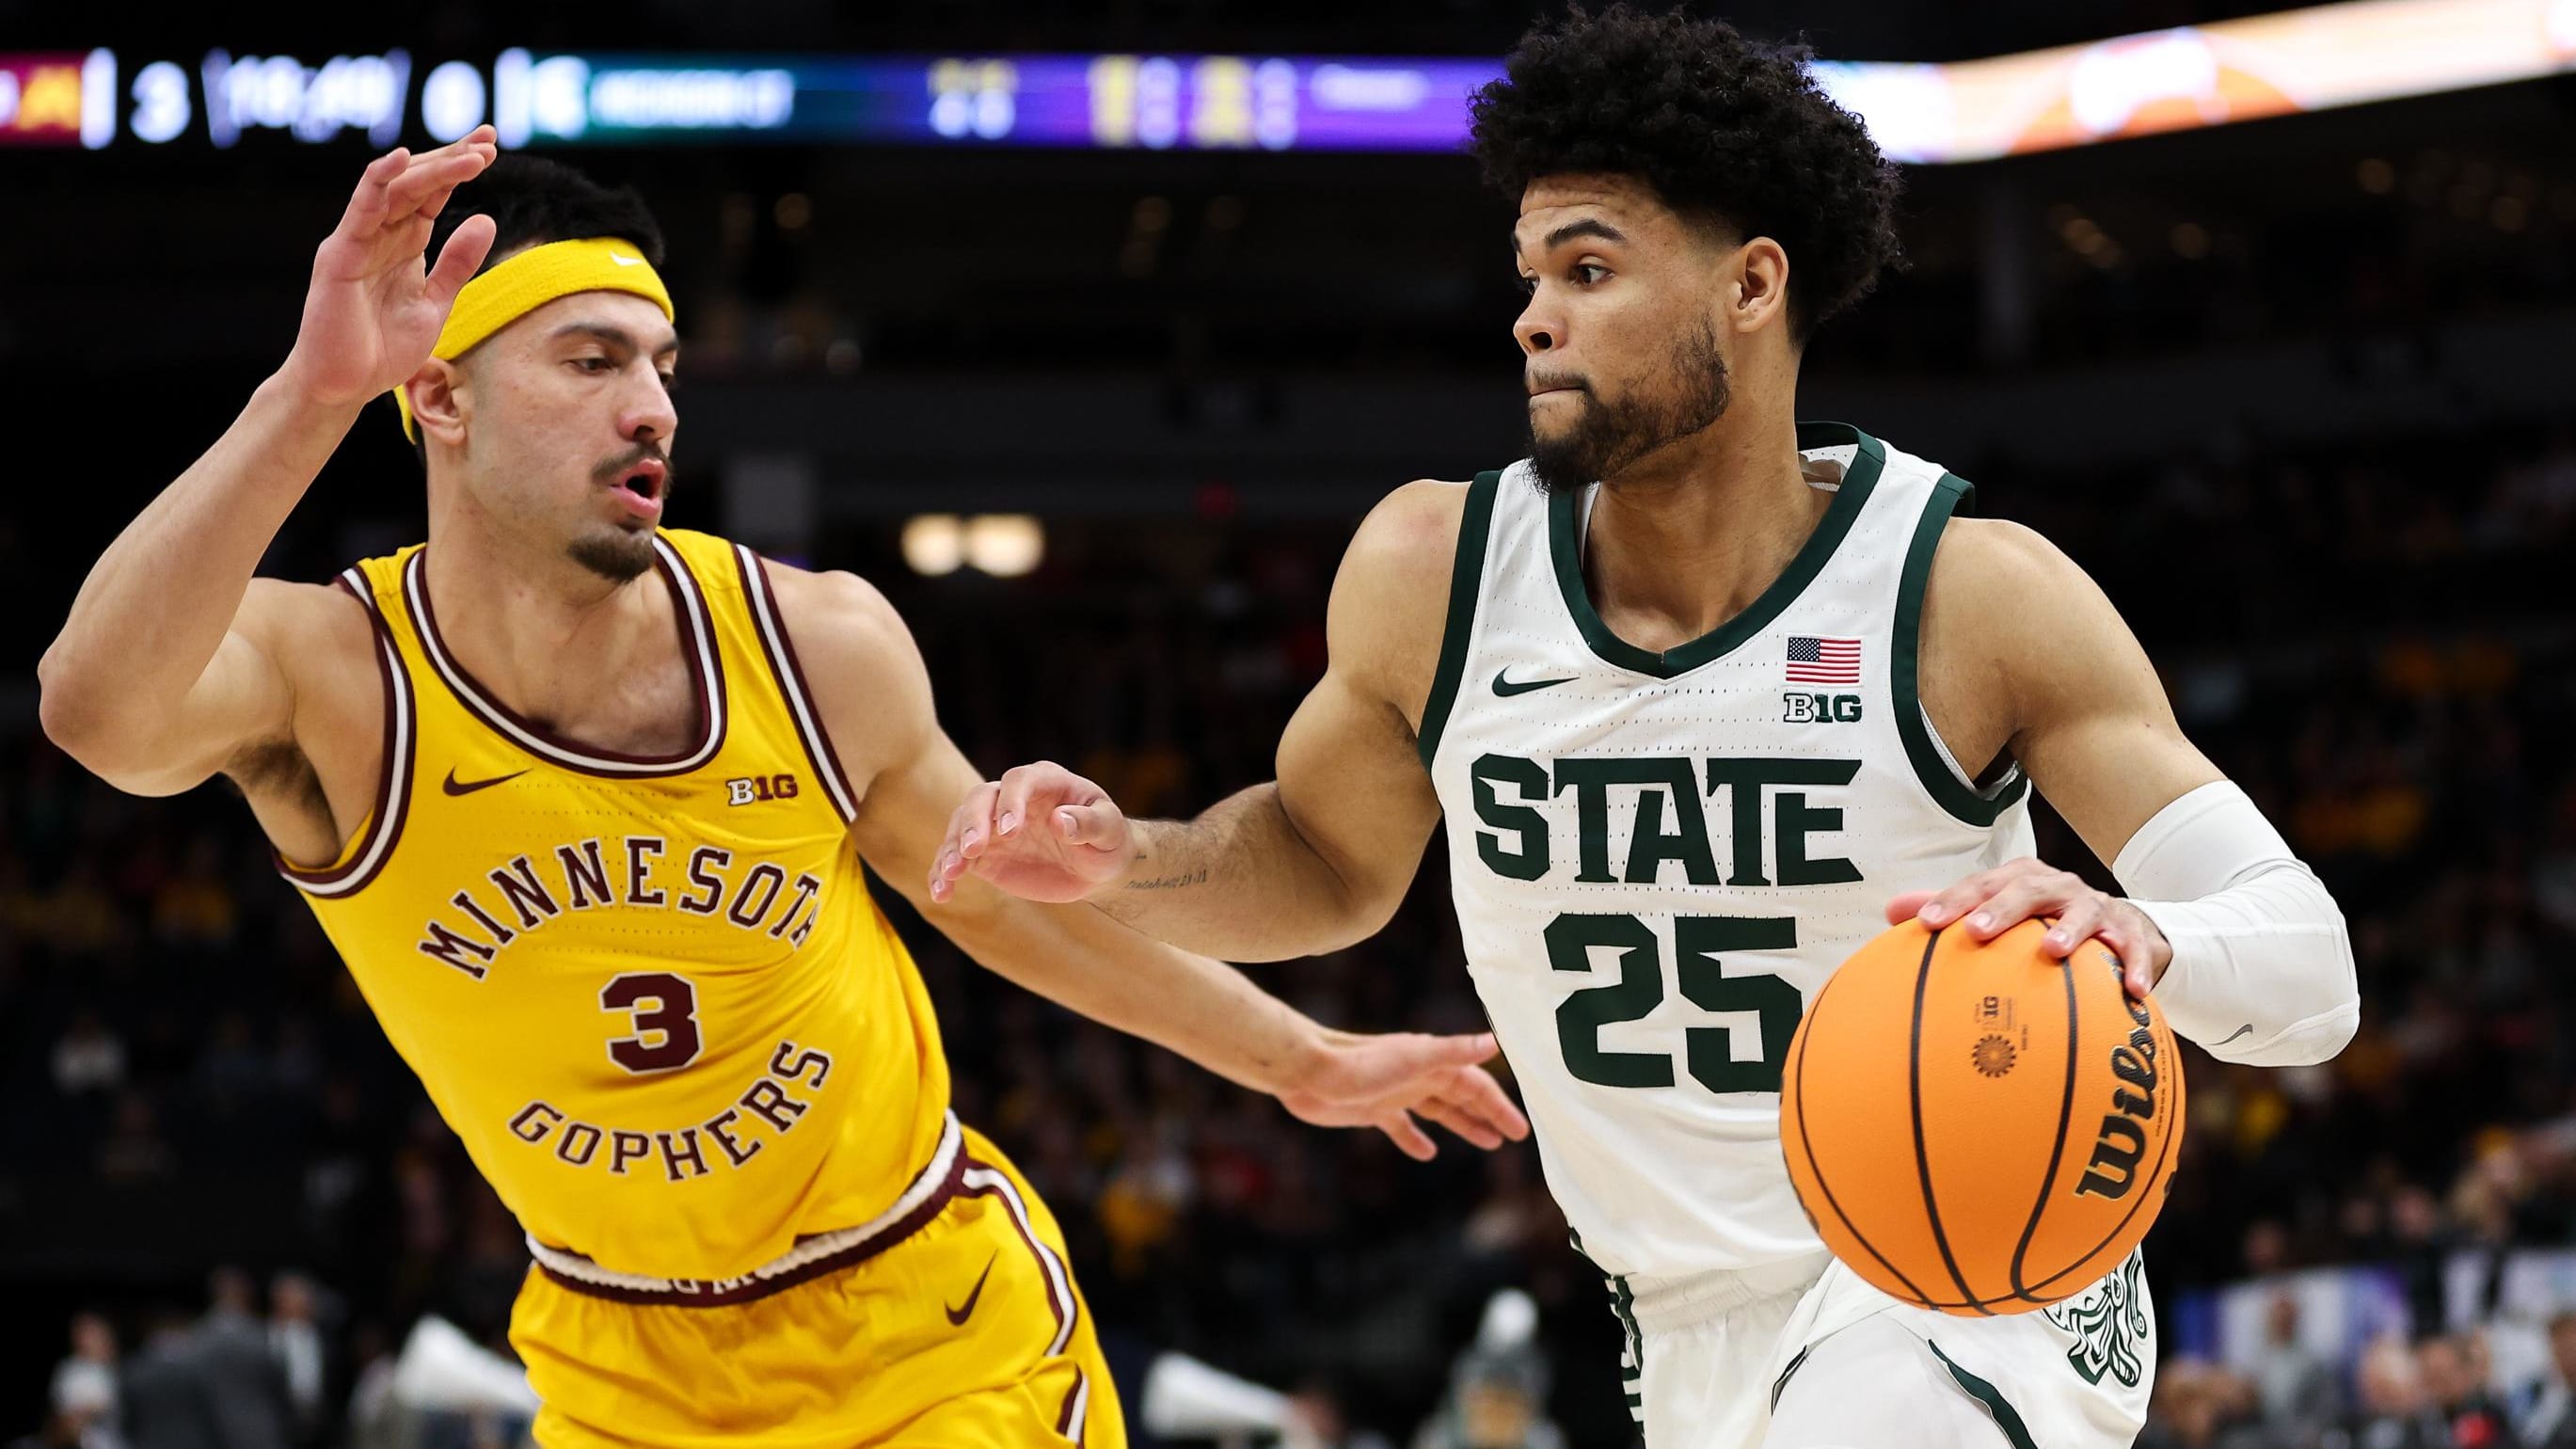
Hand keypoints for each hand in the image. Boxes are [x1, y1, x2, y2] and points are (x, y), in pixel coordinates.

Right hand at [278, 126, 499, 410]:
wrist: (343, 387)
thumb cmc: (382, 349)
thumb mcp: (435, 303)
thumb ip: (458, 264)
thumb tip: (487, 219)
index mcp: (403, 245)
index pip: (432, 195)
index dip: (458, 170)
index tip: (491, 148)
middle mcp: (379, 235)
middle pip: (416, 184)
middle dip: (452, 158)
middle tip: (489, 139)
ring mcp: (357, 241)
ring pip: (394, 190)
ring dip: (432, 168)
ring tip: (472, 154)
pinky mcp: (339, 255)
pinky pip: (359, 210)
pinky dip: (378, 182)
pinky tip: (401, 160)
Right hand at [930, 760, 1131, 904]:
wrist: (1095, 867)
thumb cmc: (1106, 841)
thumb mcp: (1109, 832)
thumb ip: (1088, 823)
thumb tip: (1060, 821)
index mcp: (1046, 781)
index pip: (1019, 781)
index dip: (1011, 802)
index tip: (1008, 831)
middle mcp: (1013, 797)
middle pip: (981, 798)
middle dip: (974, 822)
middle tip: (972, 850)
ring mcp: (993, 823)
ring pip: (961, 825)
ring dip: (952, 848)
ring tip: (950, 874)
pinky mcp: (983, 852)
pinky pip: (956, 857)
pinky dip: (943, 873)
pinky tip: (941, 894)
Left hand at [1275, 1029, 1531, 1161]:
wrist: (1307, 1071)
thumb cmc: (1359, 1062)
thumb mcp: (1413, 1058)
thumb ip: (1452, 1051)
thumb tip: (1494, 1042)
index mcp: (1432, 1063)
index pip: (1476, 1085)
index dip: (1499, 1106)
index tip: (1520, 1129)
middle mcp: (1418, 1076)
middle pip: (1462, 1097)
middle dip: (1488, 1114)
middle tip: (1513, 1137)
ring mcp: (1397, 1092)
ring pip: (1439, 1110)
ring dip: (1463, 1124)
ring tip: (1487, 1143)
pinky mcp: (1374, 1109)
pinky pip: (1402, 1125)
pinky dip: (1415, 1138)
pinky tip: (1426, 1153)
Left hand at [1885, 856, 2170, 997]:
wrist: (2122, 926)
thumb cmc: (2043, 923)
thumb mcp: (2001, 914)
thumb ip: (1952, 913)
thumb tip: (1891, 913)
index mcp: (2020, 880)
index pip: (1980, 883)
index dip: (1952, 900)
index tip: (1924, 923)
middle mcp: (2057, 887)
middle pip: (2027, 888)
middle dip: (2002, 908)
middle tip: (1977, 931)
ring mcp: (2096, 907)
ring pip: (2083, 911)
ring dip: (2070, 929)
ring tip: (2053, 951)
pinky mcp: (2132, 932)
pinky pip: (2136, 949)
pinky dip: (2136, 966)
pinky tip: (2133, 990)